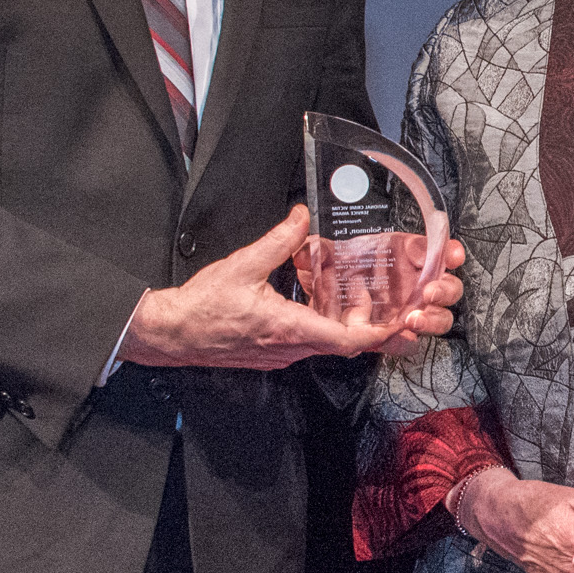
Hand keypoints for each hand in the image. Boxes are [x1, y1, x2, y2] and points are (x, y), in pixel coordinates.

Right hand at [122, 206, 419, 371]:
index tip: (399, 323)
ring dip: (343, 321)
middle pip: (344, 343)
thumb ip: (279, 240)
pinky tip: (317, 301)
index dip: (379, 334)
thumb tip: (301, 218)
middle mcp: (290, 348)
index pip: (347, 341)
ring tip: (351, 292)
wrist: (173, 333)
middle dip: (367, 321)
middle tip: (380, 297)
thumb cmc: (202, 307)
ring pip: (326, 343)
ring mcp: (281, 354)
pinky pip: (307, 343)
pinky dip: (321, 324)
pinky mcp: (272, 353)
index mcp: (289, 328)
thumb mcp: (243, 264)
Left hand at [300, 231, 471, 356]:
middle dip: (445, 289)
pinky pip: (407, 343)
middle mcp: (410, 282)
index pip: (433, 250)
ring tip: (414, 318)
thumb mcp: (320, 252)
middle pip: (446, 287)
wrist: (313, 297)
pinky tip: (400, 337)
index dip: (447, 251)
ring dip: (432, 318)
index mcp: (402, 253)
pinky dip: (405, 342)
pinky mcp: (391, 334)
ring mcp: (405, 309)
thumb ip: (315, 247)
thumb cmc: (328, 268)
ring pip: (436, 317)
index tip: (451, 255)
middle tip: (430, 291)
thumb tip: (305, 240)